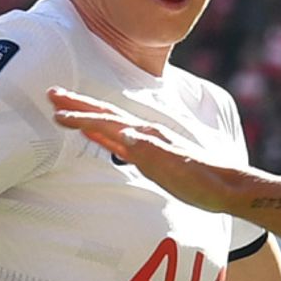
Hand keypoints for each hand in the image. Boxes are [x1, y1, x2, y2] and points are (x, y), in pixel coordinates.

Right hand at [49, 87, 237, 212]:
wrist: (227, 187)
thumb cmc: (202, 180)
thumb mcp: (174, 167)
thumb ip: (148, 150)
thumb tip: (122, 134)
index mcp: (148, 135)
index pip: (107, 122)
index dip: (81, 116)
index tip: (55, 110)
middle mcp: (146, 134)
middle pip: (106, 115)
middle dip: (79, 105)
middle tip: (52, 93)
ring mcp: (149, 144)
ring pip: (110, 126)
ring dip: (88, 117)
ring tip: (66, 110)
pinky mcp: (152, 157)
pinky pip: (119, 142)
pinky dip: (103, 135)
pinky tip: (95, 135)